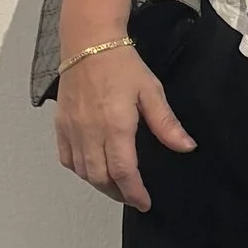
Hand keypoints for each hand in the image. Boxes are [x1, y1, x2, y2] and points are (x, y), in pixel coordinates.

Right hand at [56, 42, 195, 211]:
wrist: (88, 44)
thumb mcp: (151, 91)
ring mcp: (72, 130)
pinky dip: (80, 170)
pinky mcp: (60, 125)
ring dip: (100, 184)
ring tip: (117, 186)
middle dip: (118, 193)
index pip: (123, 172)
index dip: (134, 192)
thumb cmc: (123, 65)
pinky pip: (66, 158)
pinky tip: (93, 169)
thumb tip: (186, 147)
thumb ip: (166, 123)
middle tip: (133, 197)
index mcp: (115, 126)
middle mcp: (90, 132)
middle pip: (100, 178)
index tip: (144, 203)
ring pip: (82, 172)